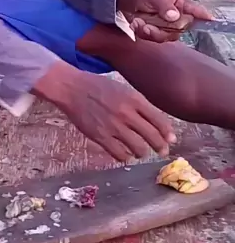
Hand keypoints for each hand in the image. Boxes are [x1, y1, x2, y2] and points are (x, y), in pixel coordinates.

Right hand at [33, 62, 175, 162]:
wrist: (72, 88)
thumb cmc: (98, 86)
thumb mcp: (123, 89)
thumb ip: (139, 104)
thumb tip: (155, 122)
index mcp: (134, 99)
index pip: (159, 120)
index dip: (168, 133)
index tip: (171, 139)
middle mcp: (127, 113)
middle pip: (152, 137)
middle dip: (160, 147)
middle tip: (161, 151)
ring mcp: (114, 126)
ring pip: (138, 148)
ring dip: (142, 152)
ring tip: (139, 152)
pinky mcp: (100, 136)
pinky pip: (120, 154)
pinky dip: (125, 156)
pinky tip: (123, 153)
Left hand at [117, 0, 212, 42]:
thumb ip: (164, 5)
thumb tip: (175, 16)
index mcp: (182, 2)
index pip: (198, 11)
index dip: (204, 17)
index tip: (210, 21)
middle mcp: (179, 16)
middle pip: (181, 28)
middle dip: (163, 26)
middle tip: (146, 22)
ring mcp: (170, 26)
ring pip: (168, 36)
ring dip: (151, 31)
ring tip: (138, 22)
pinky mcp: (160, 33)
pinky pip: (156, 39)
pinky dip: (144, 33)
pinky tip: (135, 24)